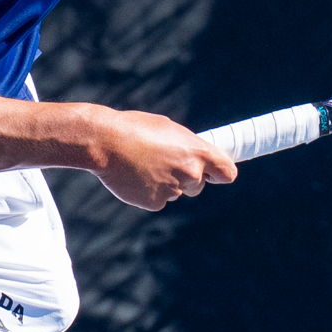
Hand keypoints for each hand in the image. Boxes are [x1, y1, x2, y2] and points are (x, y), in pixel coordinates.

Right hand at [89, 110, 239, 210]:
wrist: (105, 142)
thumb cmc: (135, 128)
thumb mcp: (168, 129)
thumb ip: (186, 146)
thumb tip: (194, 155)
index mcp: (197, 151)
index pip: (227, 172)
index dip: (221, 173)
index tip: (216, 174)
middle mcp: (189, 173)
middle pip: (198, 185)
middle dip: (186, 177)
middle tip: (164, 162)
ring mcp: (173, 190)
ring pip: (176, 191)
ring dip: (165, 183)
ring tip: (142, 164)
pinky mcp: (154, 202)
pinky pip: (157, 199)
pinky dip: (148, 191)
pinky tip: (134, 176)